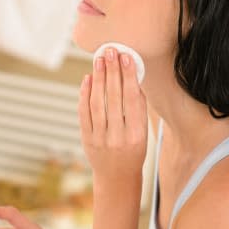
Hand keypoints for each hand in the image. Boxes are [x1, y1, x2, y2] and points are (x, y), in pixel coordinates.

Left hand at [79, 47, 147, 182]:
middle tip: (110, 51)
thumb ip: (138, 110)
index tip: (126, 57)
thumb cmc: (133, 151)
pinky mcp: (86, 138)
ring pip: (98, 103)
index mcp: (138, 134)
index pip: (133, 100)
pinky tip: (88, 78)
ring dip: (98, 79)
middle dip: (112, 72)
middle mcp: (118, 136)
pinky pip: (84, 112)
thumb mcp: (143, 134)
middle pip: (114, 98)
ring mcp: (100, 138)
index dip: (129, 77)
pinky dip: (85, 94)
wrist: (116, 177)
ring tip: (99, 60)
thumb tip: (132, 79)